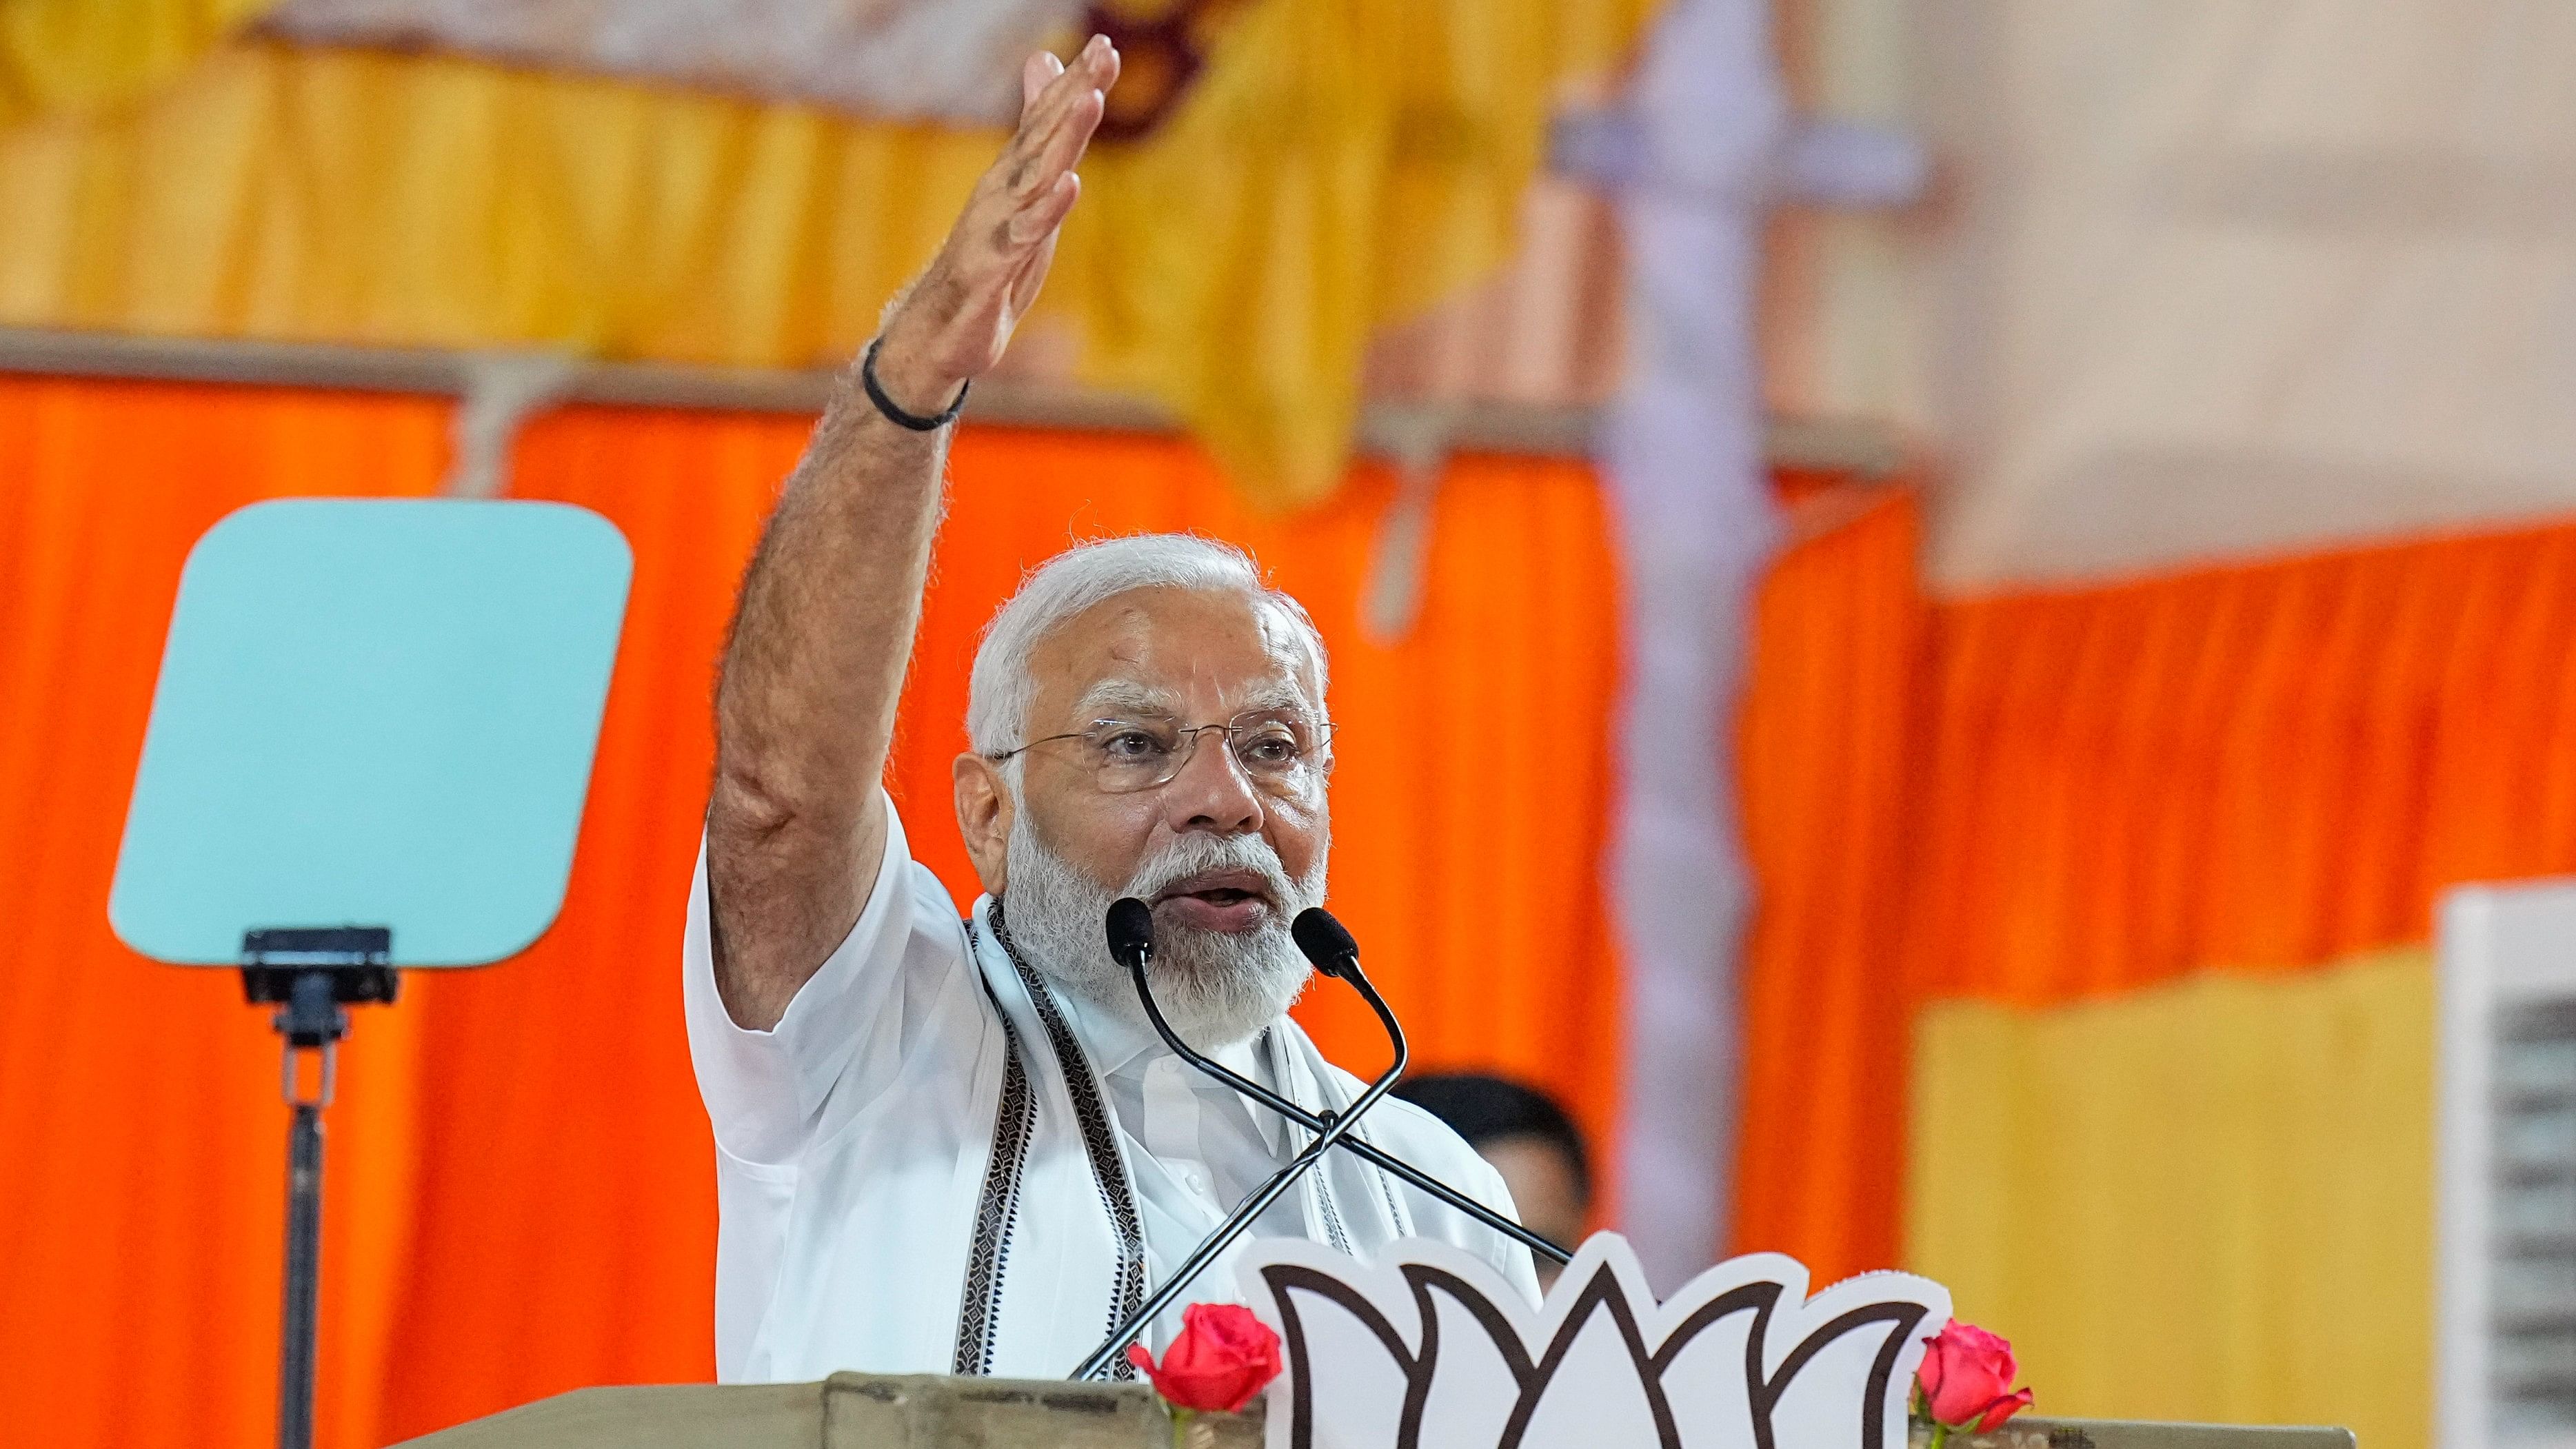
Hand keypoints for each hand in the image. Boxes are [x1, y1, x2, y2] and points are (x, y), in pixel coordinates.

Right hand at [871, 35, 1120, 413]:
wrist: (942, 330)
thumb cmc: (990, 261)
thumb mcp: (1023, 201)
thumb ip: (1037, 141)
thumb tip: (1041, 78)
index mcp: (1013, 177)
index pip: (1047, 121)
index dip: (1077, 82)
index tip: (1105, 45)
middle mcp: (1002, 190)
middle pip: (1045, 135)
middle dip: (1074, 93)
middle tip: (1102, 53)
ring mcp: (996, 225)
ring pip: (1036, 175)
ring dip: (1063, 137)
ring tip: (1090, 100)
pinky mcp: (993, 266)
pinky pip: (1023, 234)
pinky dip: (1046, 209)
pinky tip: (1069, 184)